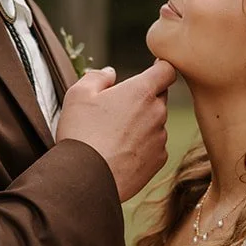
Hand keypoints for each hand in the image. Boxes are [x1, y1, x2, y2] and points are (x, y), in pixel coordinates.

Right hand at [56, 59, 176, 201]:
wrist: (87, 178)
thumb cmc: (81, 134)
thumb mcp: (78, 95)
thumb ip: (97, 77)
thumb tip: (110, 73)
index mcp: (141, 92)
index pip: (167, 70)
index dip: (161, 67)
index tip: (153, 69)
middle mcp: (157, 113)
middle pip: (159, 97)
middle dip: (143, 98)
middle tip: (117, 108)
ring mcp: (160, 138)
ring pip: (156, 123)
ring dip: (142, 124)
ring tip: (113, 135)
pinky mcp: (159, 160)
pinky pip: (154, 146)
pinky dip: (142, 146)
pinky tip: (120, 152)